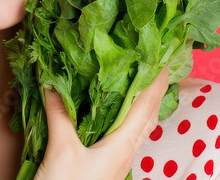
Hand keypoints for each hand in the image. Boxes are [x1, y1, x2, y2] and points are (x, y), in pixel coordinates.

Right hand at [33, 67, 169, 179]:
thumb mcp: (62, 149)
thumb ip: (61, 114)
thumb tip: (53, 82)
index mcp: (124, 143)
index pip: (148, 103)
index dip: (158, 79)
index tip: (166, 54)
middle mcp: (126, 150)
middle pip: (149, 114)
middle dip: (155, 88)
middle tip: (156, 63)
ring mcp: (117, 159)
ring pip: (137, 125)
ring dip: (142, 102)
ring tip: (140, 81)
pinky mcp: (104, 164)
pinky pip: (121, 134)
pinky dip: (123, 116)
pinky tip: (112, 113)